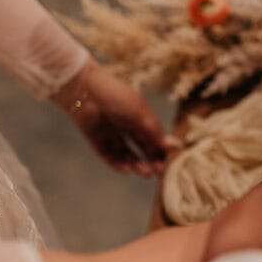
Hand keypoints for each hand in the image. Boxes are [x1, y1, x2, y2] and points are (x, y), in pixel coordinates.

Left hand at [52, 59, 179, 175]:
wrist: (84, 89)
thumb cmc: (116, 96)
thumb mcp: (140, 115)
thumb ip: (156, 132)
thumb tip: (178, 145)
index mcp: (140, 117)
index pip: (154, 139)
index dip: (160, 152)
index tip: (167, 164)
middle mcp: (127, 126)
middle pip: (141, 148)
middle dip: (150, 161)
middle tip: (156, 172)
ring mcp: (111, 134)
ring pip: (126, 154)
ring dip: (136, 164)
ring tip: (143, 171)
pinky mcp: (96, 140)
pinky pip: (109, 156)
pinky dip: (119, 164)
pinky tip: (127, 169)